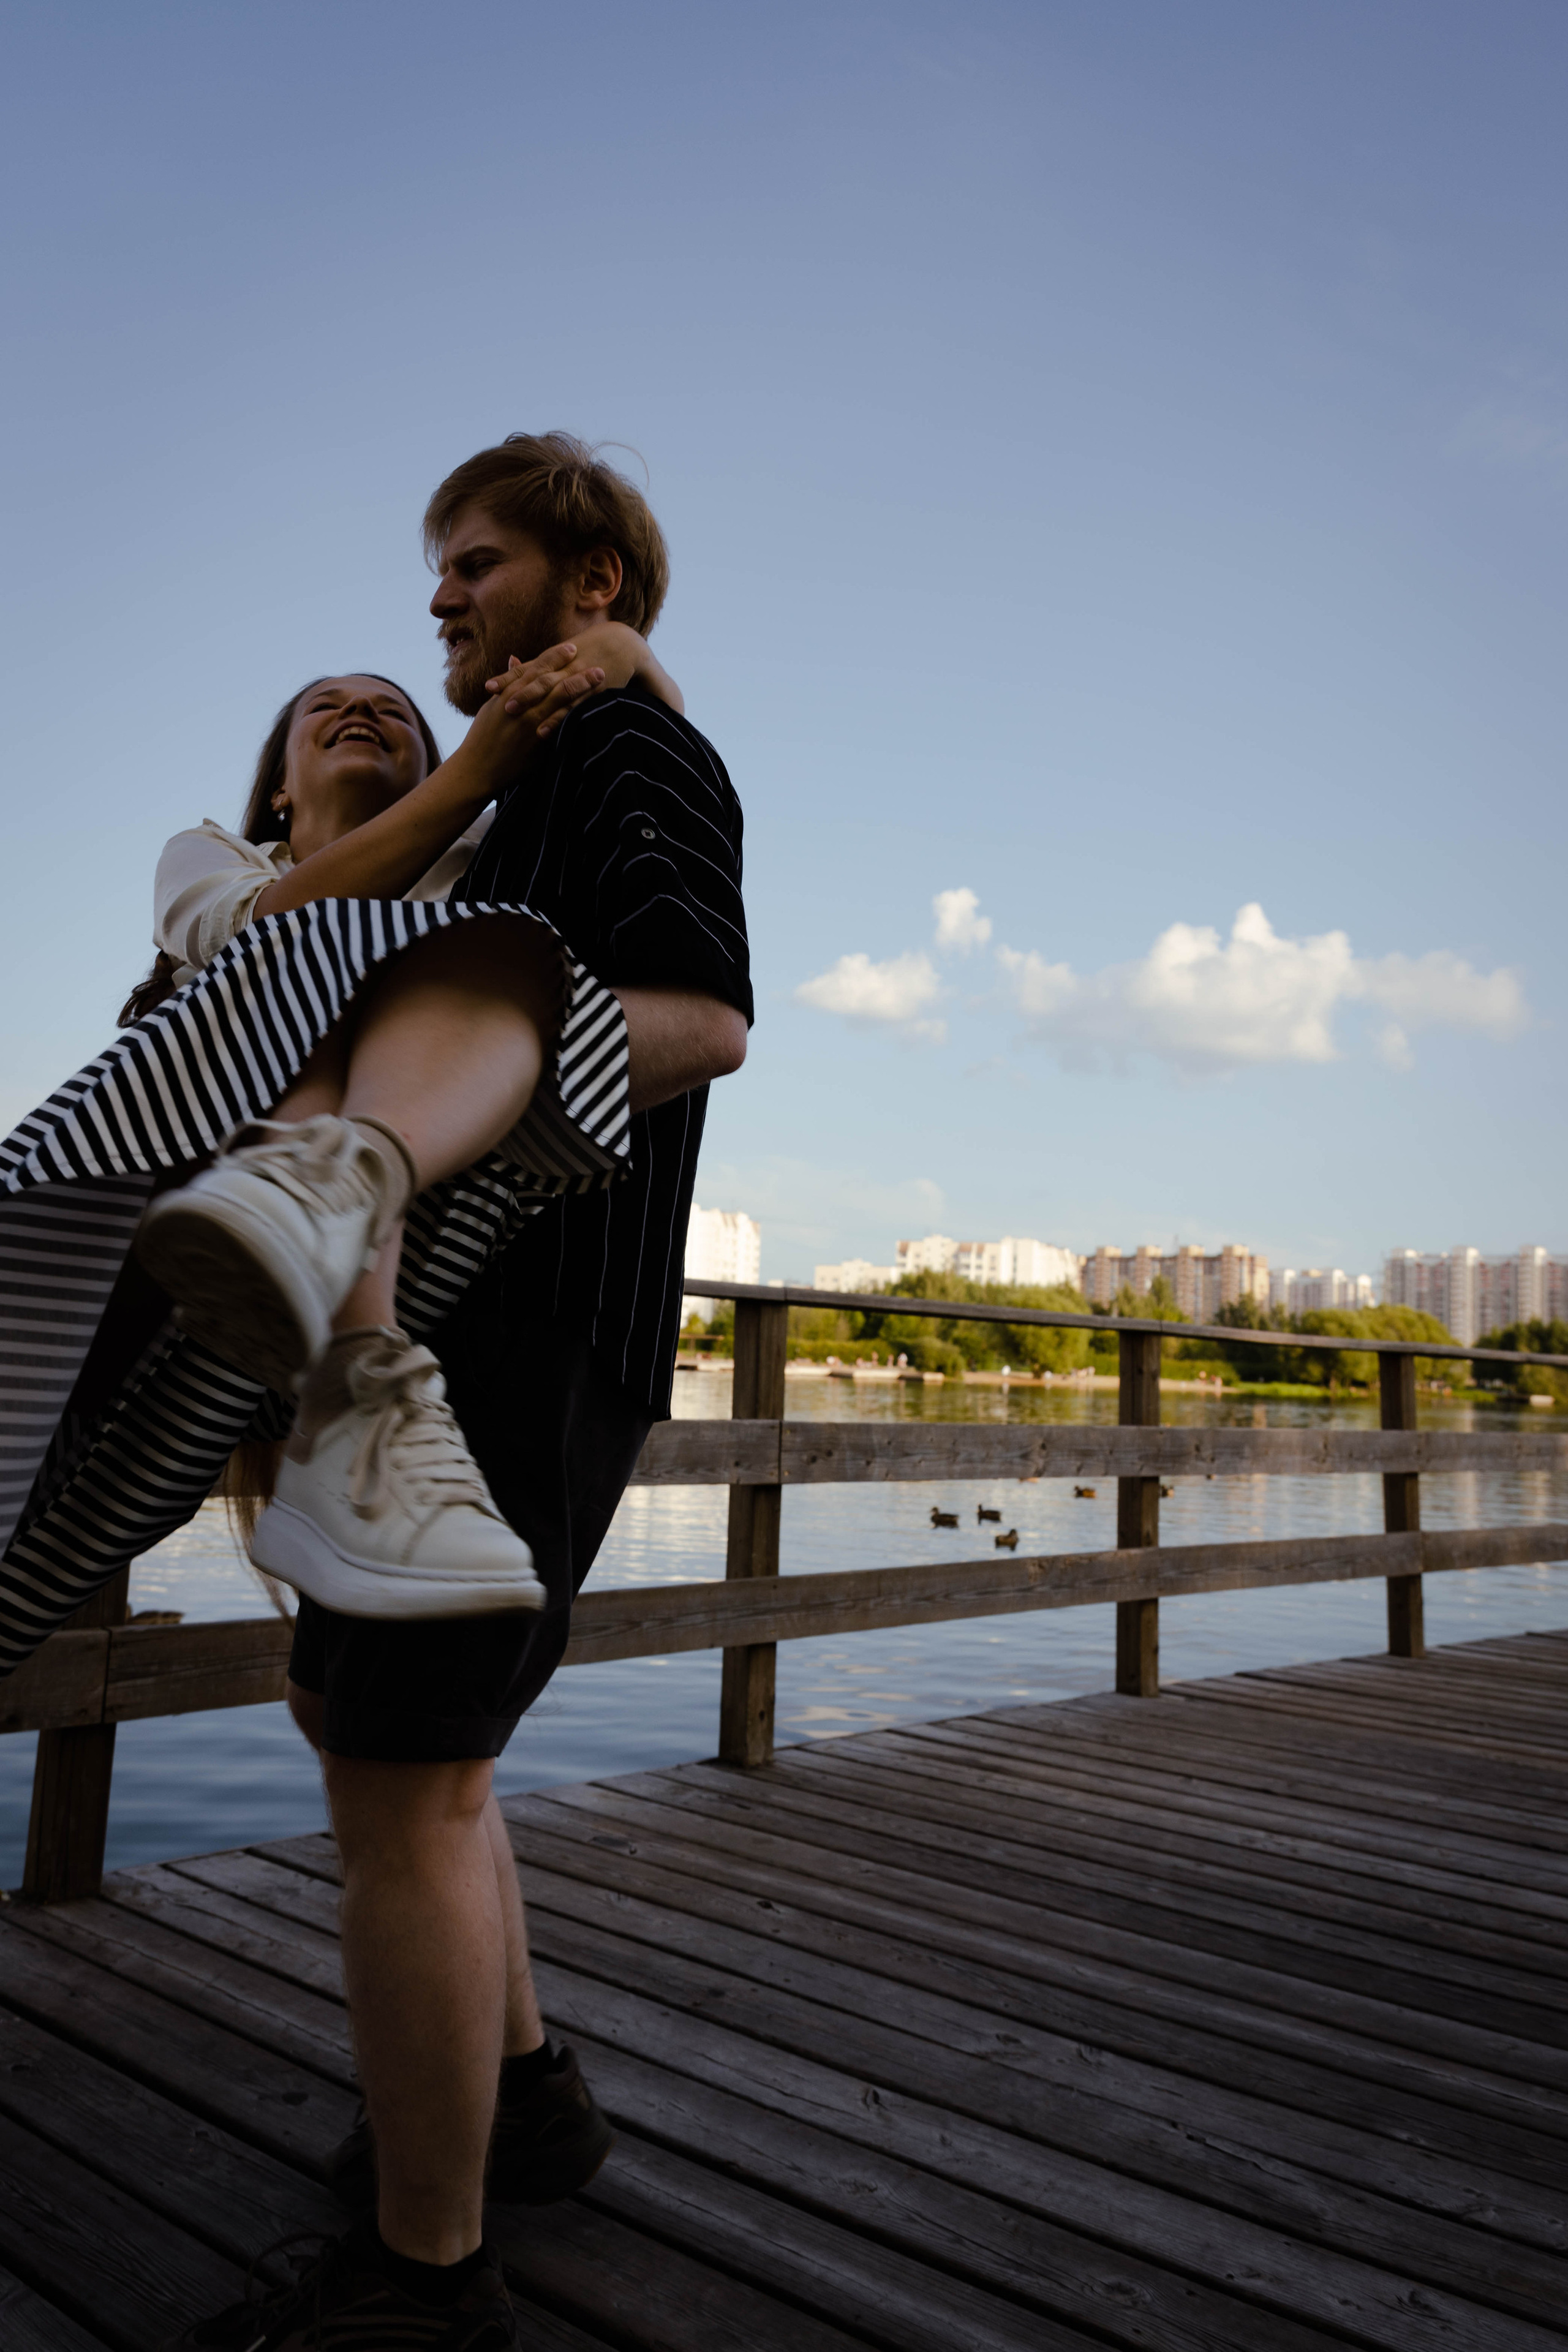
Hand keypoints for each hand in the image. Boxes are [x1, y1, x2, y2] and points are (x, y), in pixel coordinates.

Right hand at [460, 650, 602, 795]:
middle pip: (553, 681)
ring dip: (582, 688)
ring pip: (560, 700)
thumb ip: (508, 682)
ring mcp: (530, 723)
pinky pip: (560, 725)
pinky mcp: (536, 743)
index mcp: (509, 693)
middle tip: (598, 663)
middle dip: (575, 671)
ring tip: (600, 679)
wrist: (475, 768)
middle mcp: (521, 705)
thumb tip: (515, 658)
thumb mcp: (492, 704)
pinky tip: (594, 709)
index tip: (571, 648)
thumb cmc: (481, 736)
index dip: (554, 657)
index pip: (535, 668)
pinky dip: (576, 714)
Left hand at [501, 623, 683, 736]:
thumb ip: (543, 663)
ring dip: (531, 700)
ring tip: (511, 713)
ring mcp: (578, 678)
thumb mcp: (566, 654)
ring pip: (551, 690)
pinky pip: (572, 707)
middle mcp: (564, 667)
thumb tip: (514, 663)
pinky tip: (544, 731)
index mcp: (556, 660)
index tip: (489, 688)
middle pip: (535, 679)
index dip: (508, 678)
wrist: (624, 644)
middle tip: (496, 702)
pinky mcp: (593, 691)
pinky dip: (558, 718)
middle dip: (515, 690)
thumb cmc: (592, 651)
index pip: (527, 669)